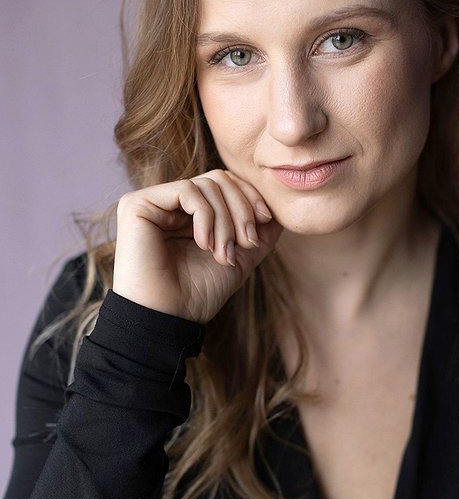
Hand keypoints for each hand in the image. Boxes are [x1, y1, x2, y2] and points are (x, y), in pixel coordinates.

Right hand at [112, 170, 281, 322]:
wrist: (168, 319)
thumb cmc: (200, 293)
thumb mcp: (241, 255)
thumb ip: (260, 229)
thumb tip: (280, 208)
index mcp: (189, 211)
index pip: (226, 184)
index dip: (251, 198)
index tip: (264, 224)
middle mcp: (169, 202)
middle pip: (220, 179)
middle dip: (242, 209)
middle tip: (247, 242)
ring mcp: (153, 201)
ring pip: (207, 184)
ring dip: (226, 220)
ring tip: (223, 252)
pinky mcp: (138, 204)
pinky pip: (187, 191)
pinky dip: (206, 217)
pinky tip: (204, 244)